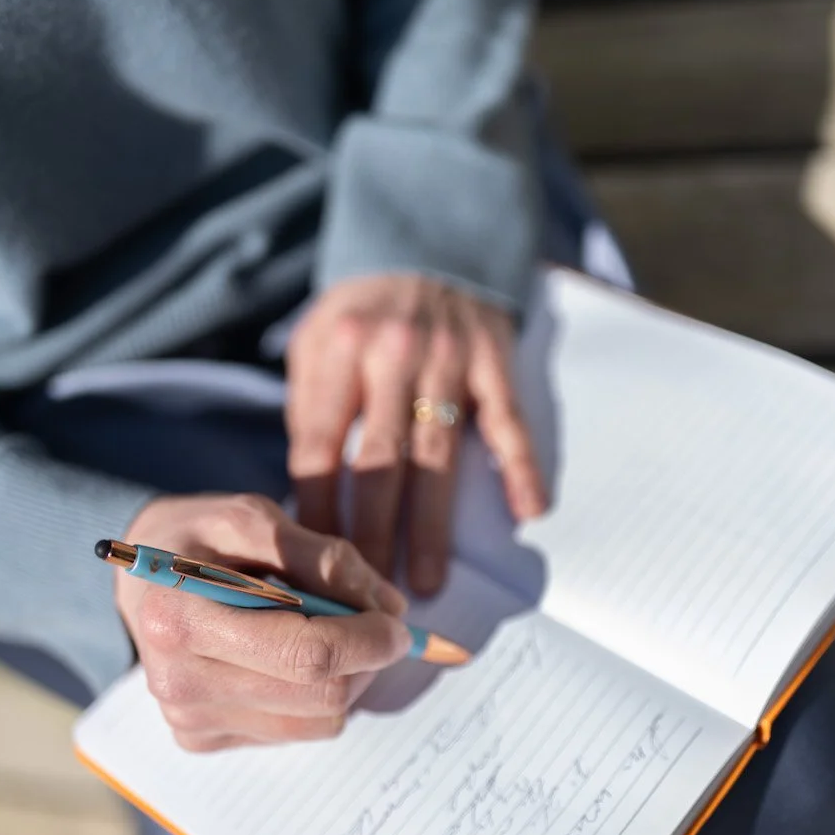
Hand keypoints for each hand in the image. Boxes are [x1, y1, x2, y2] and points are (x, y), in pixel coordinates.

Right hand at [116, 492, 410, 751]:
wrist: (140, 581)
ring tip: (331, 631)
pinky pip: (297, 731)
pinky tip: (292, 658)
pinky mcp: (201, 740)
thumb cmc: (198, 539)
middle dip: (367, 659)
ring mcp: (189, 720)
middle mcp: (179, 683)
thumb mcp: (253, 517)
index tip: (398, 622)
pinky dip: (316, 696)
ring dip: (349, 678)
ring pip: (319, 721)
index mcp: (182, 618)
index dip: (368, 640)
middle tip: (376, 622)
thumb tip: (387, 608)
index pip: (305, 654)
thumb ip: (323, 556)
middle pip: (321, 695)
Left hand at [286, 274, 546, 597]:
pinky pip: (509, 422)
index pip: (319, 445)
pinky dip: (520, 467)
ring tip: (425, 581)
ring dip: (431, 525)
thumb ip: (310, 409)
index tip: (313, 562)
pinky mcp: (495, 359)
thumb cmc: (361, 311)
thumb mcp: (314, 341)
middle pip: (379, 462)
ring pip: (438, 456)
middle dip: (372, 533)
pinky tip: (529, 511)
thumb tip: (306, 495)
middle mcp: (392, 354)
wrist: (427, 240)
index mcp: (337, 351)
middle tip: (368, 595)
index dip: (316, 508)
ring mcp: (449, 357)